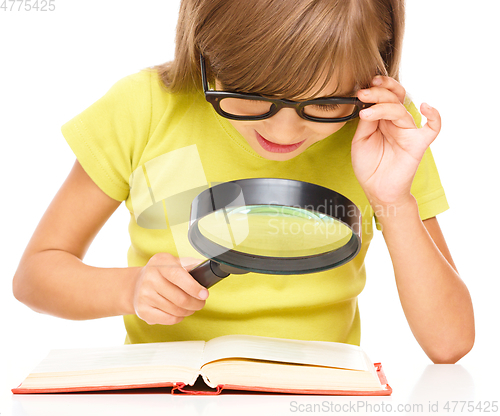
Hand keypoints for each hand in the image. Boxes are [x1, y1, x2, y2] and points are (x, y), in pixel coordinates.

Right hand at [132, 253, 207, 324]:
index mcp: (160, 262)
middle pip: (180, 298)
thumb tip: (206, 269)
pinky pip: (168, 319)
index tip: (204, 294)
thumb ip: (192, 265)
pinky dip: (178, 318)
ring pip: (176, 310)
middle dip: (196, 303)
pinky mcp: (142, 310)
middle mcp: (150, 277)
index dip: (194, 288)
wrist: (136, 283)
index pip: (179, 276)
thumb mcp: (175, 262)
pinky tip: (179, 312)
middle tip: (201, 302)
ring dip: (189, 311)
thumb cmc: (162, 272)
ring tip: (191, 307)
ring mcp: (144, 295)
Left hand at [351, 76, 440, 208]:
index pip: (384, 96)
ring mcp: (408, 132)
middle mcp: (397, 123)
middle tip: (364, 93)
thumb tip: (368, 103)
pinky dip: (434, 116)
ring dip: (384, 106)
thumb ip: (366, 122)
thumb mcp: (360, 140)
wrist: (377, 189)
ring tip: (367, 111)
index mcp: (383, 119)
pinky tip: (426, 107)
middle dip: (379, 92)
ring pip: (401, 111)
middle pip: (394, 98)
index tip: (361, 89)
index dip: (376, 89)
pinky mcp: (418, 144)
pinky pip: (433, 128)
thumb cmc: (369, 165)